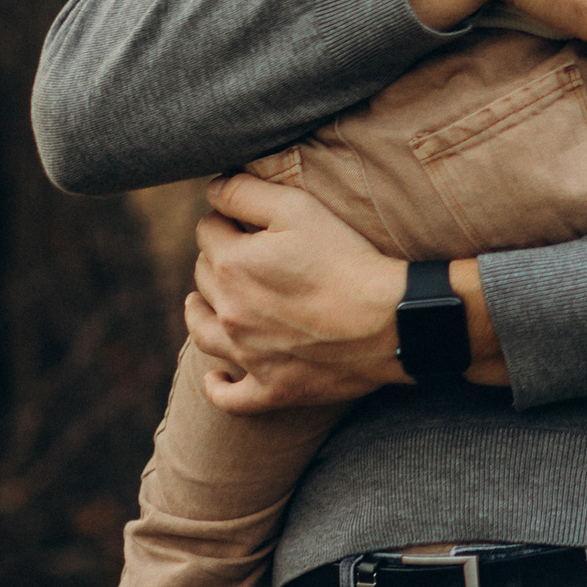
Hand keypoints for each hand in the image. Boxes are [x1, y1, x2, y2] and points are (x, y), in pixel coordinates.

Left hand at [188, 176, 406, 411]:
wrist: (387, 321)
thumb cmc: (346, 259)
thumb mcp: (299, 208)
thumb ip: (246, 192)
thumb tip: (213, 188)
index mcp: (232, 265)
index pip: (207, 231)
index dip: (225, 219)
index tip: (243, 218)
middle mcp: (229, 313)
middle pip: (204, 277)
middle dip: (216, 260)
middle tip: (242, 254)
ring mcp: (247, 355)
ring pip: (202, 333)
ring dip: (199, 314)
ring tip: (203, 304)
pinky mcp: (271, 388)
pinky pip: (230, 398)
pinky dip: (218, 388)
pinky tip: (217, 378)